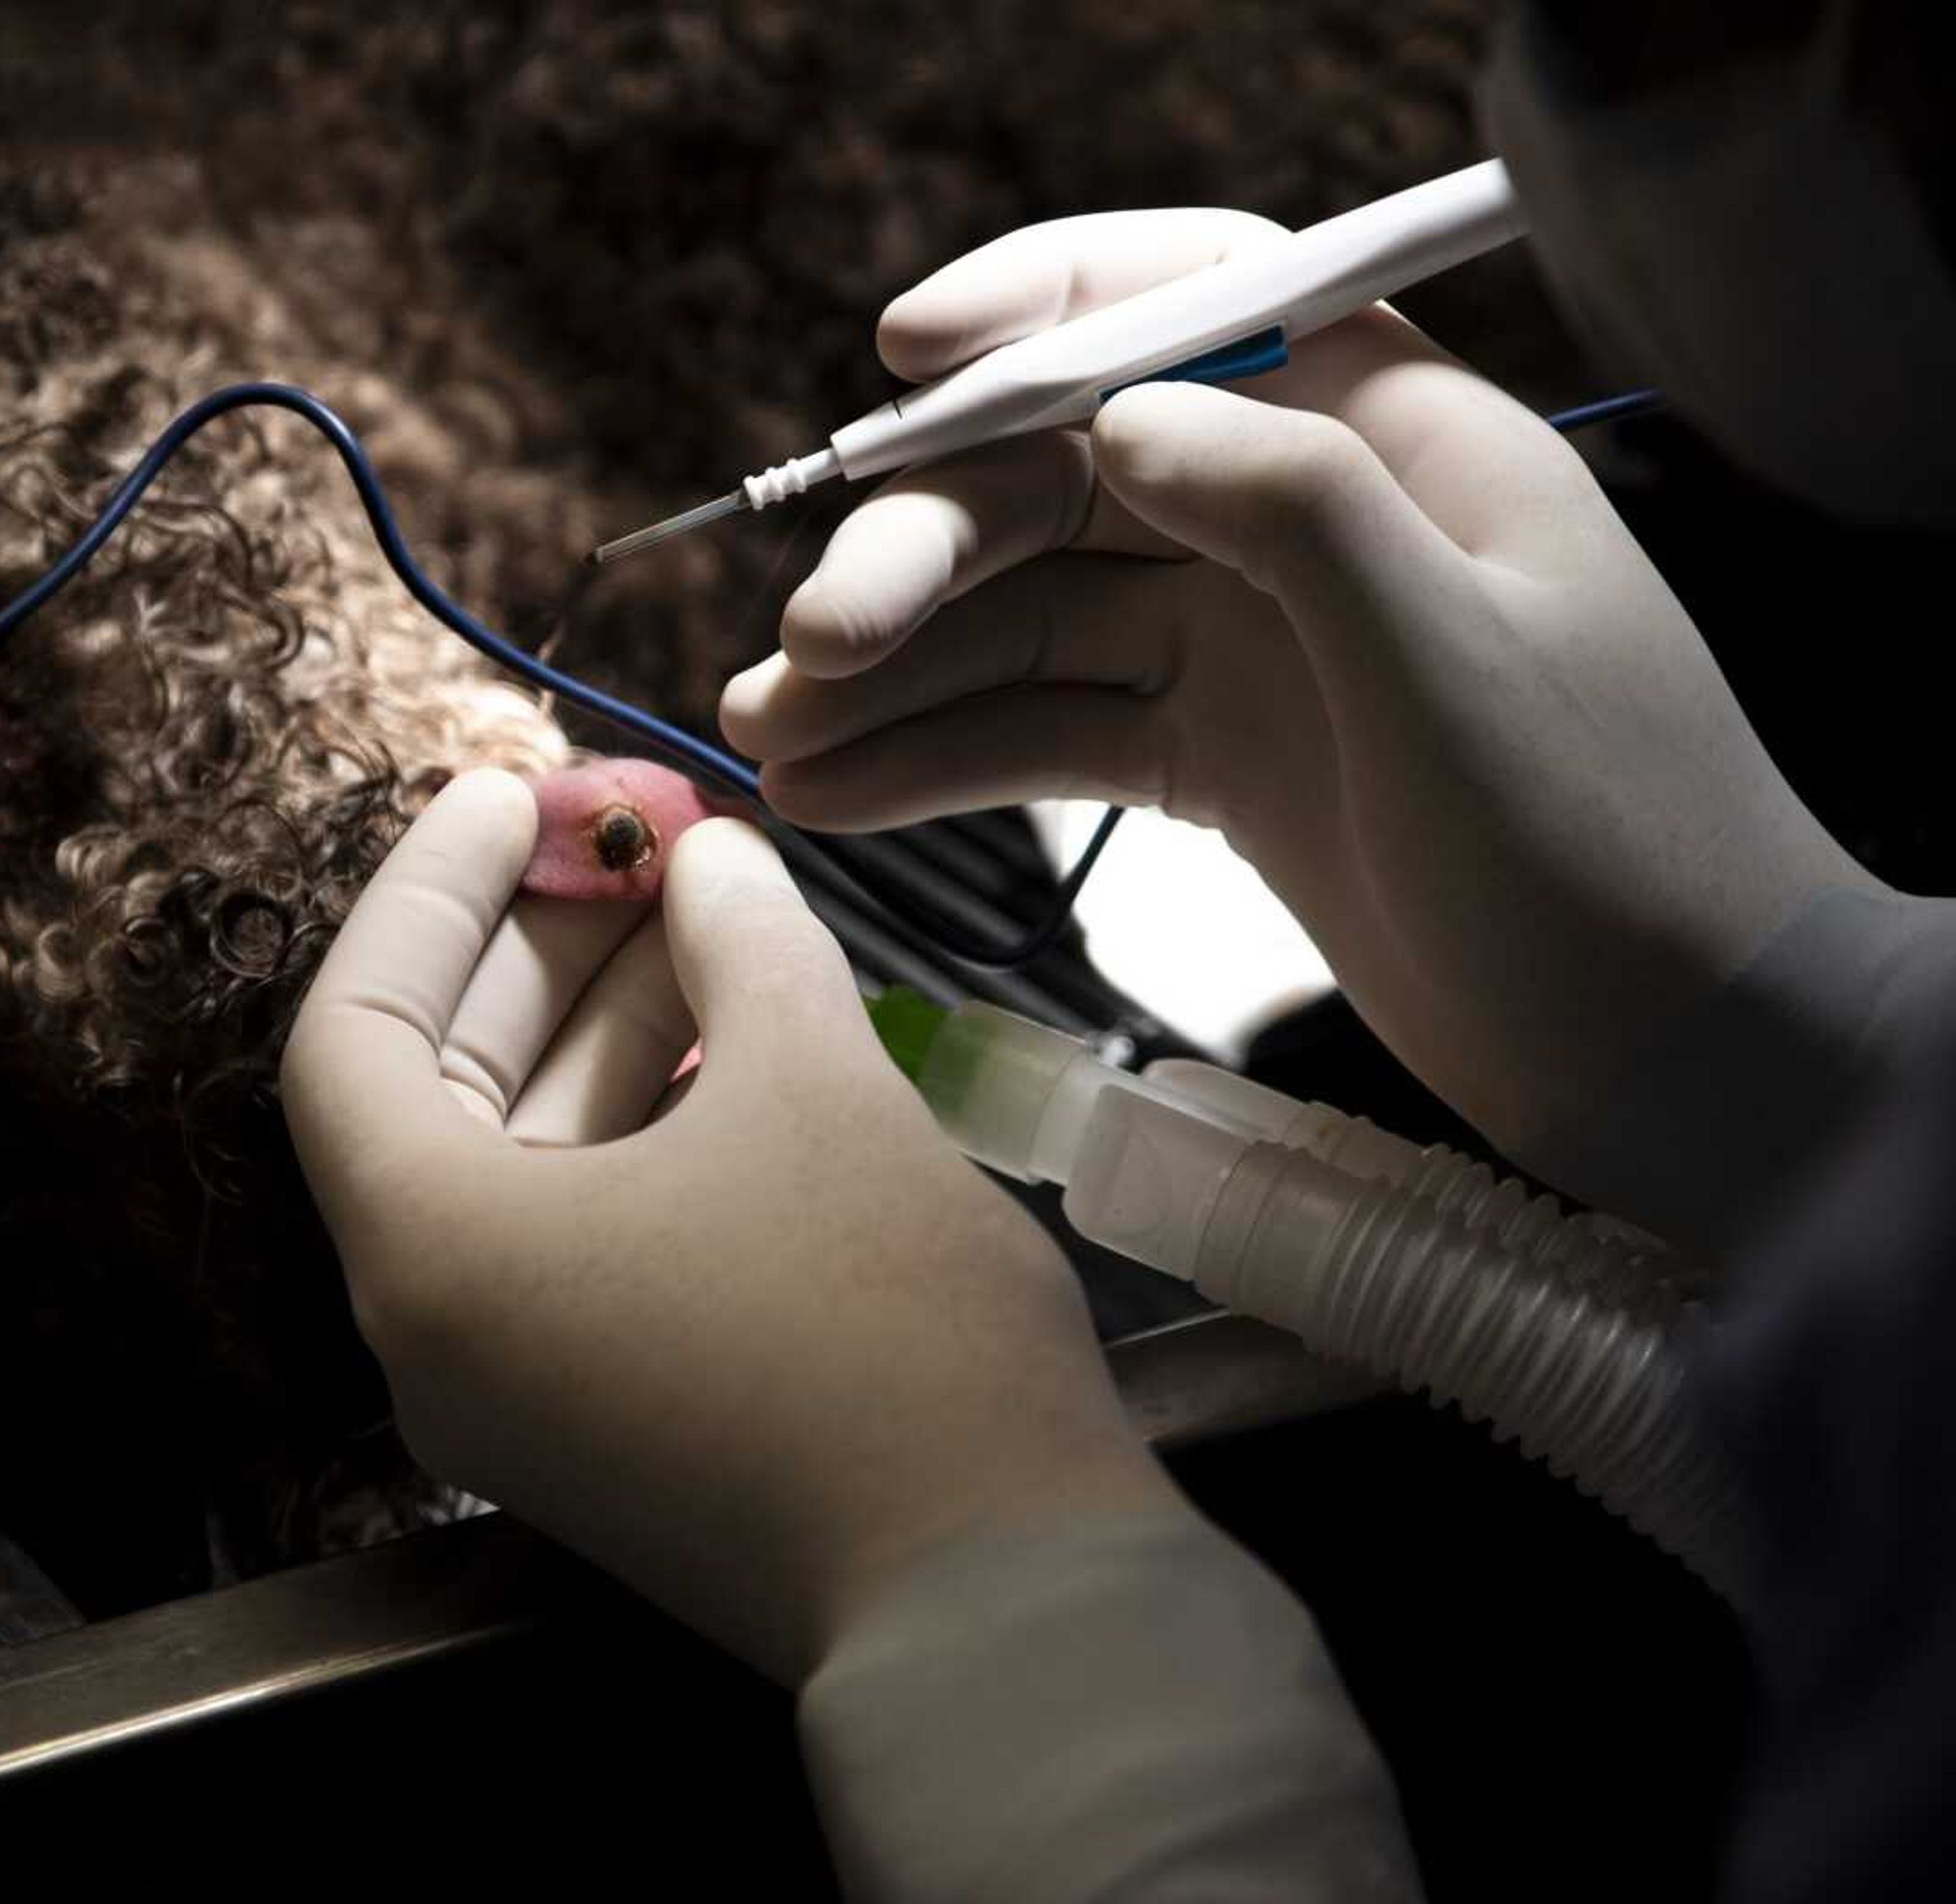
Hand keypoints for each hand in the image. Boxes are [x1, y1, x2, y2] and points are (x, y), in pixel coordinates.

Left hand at [280, 771, 1181, 1684]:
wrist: (1001, 1601)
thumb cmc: (888, 1329)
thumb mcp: (815, 1086)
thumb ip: (742, 941)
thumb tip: (712, 858)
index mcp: (430, 1253)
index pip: (354, 1023)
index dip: (432, 888)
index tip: (524, 792)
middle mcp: (439, 1334)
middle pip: (435, 1086)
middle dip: (538, 944)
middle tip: (640, 832)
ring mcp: (520, 1395)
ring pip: (520, 1162)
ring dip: (606, 1026)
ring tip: (709, 908)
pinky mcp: (605, 1427)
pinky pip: (578, 1239)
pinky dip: (638, 1127)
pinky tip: (736, 1034)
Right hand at [719, 210, 1870, 1189]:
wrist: (1674, 1060)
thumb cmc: (1612, 850)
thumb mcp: (1458, 661)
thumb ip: (1296, 511)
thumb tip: (1122, 415)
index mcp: (1393, 439)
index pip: (1196, 302)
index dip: (1043, 305)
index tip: (902, 353)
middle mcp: (1306, 519)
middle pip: (1067, 483)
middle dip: (924, 552)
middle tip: (812, 647)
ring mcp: (1254, 642)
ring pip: (1034, 617)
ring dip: (899, 669)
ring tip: (772, 734)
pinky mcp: (1218, 759)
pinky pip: (1051, 731)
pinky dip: (944, 758)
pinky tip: (840, 795)